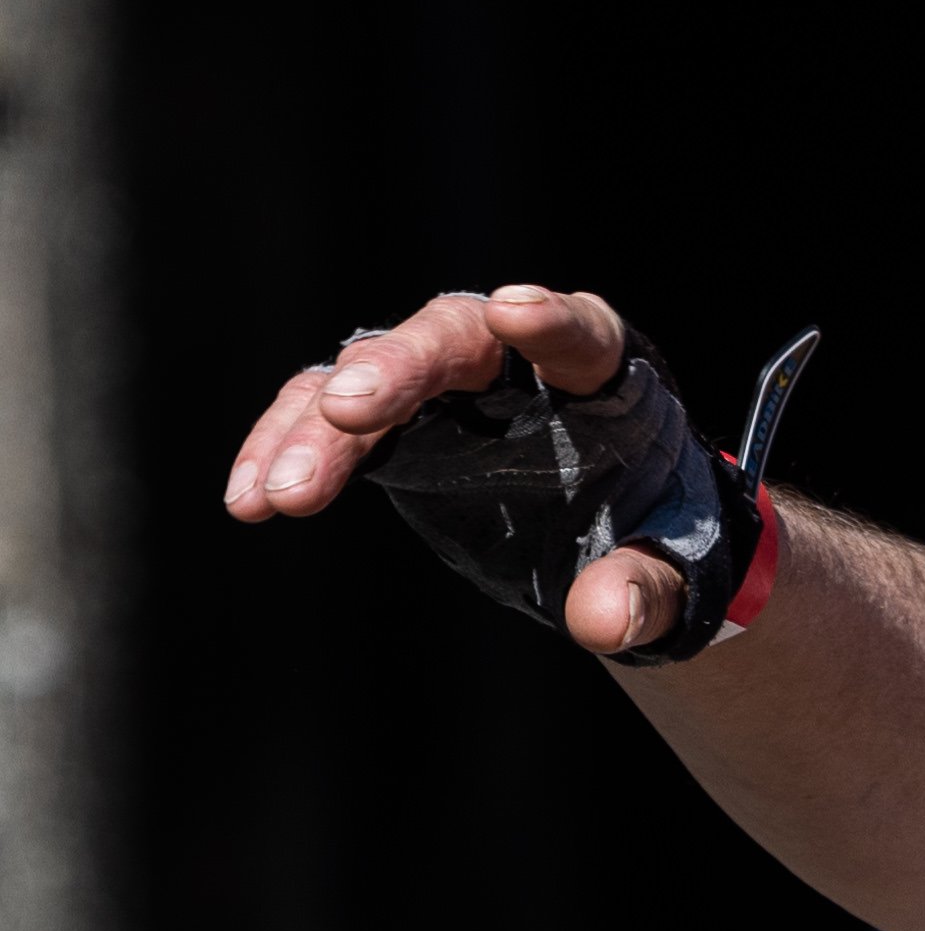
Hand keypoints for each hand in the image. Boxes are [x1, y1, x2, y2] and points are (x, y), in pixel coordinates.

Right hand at [222, 283, 688, 656]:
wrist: (622, 544)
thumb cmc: (657, 538)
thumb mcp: (670, 573)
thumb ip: (645, 589)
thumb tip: (604, 619)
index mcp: (602, 374)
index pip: (581, 335)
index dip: (551, 322)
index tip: (515, 312)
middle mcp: (513, 359)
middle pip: (448, 340)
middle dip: (394, 370)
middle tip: (346, 410)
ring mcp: (444, 385)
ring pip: (368, 378)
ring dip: (316, 430)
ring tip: (278, 495)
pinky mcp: (396, 422)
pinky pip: (325, 420)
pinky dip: (283, 451)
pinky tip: (249, 500)